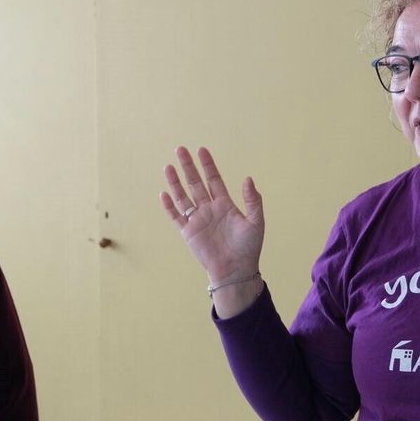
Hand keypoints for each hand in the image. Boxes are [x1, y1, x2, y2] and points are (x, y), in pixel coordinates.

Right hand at [160, 146, 263, 283]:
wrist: (235, 271)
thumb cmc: (248, 248)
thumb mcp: (255, 222)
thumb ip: (252, 200)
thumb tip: (248, 178)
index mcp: (225, 204)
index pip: (213, 180)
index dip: (208, 165)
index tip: (202, 150)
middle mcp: (209, 209)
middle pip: (195, 183)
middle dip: (188, 167)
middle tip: (181, 149)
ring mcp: (197, 220)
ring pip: (183, 196)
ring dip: (175, 182)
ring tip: (168, 166)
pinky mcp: (188, 232)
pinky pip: (176, 216)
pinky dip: (169, 206)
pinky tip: (164, 194)